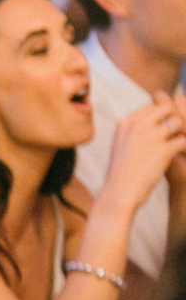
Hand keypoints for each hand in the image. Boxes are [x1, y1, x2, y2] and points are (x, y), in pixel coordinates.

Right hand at [101, 92, 185, 213]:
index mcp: (127, 123)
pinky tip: (181, 155)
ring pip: (178, 121)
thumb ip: (135, 132)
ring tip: (179, 145)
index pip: (151, 106)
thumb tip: (154, 125)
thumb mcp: (121, 145)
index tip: (164, 131)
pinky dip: (185, 147)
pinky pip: (183, 140)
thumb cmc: (121, 173)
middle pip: (165, 107)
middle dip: (174, 119)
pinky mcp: (162, 150)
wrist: (119, 192)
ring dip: (182, 132)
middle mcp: (138, 125)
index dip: (161, 117)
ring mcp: (150, 137)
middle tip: (175, 135)